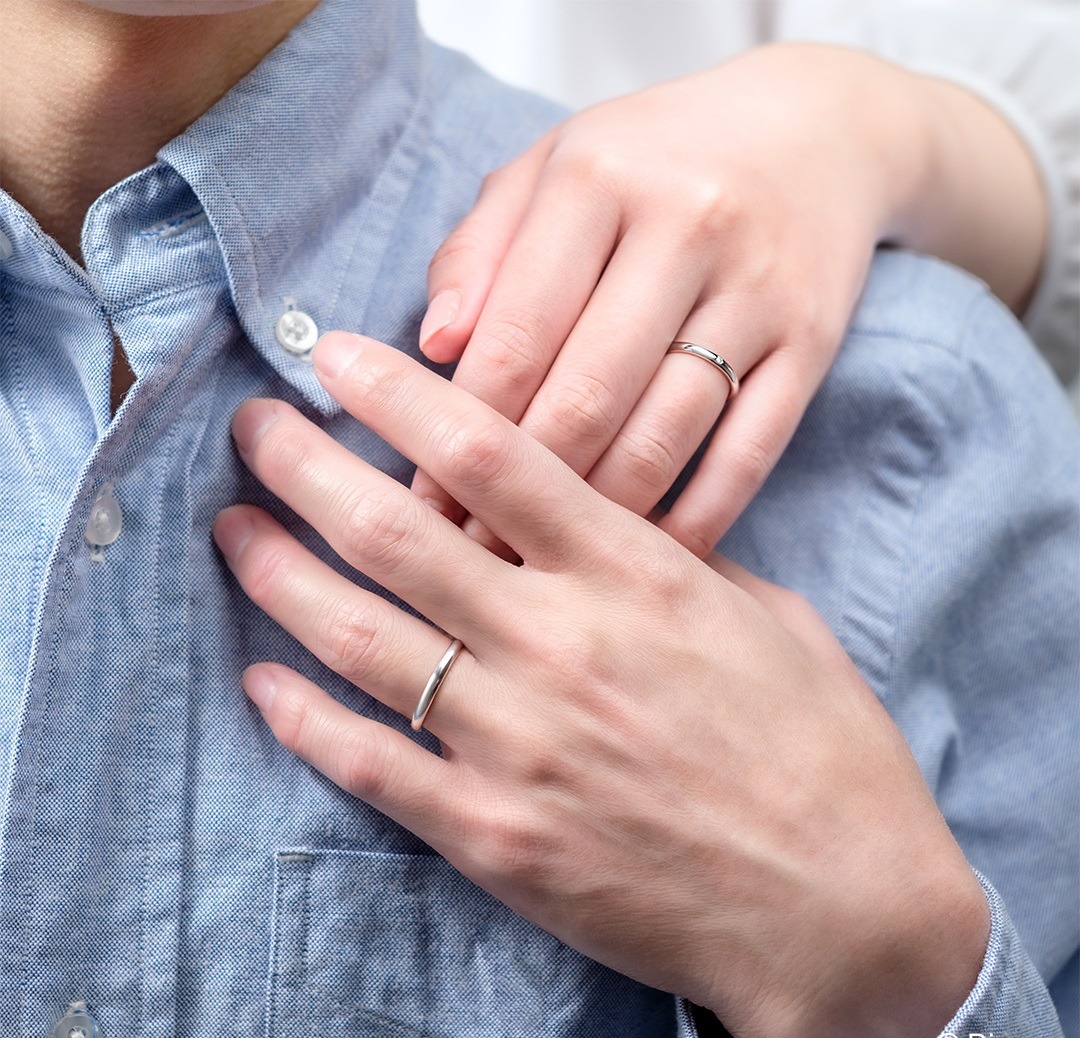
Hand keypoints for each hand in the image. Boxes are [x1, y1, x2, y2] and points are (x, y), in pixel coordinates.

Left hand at [215, 331, 987, 1037]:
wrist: (841, 909)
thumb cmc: (818, 750)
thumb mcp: (763, 615)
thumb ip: (665, 556)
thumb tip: (588, 516)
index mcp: (634, 574)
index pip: (487, 451)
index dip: (395, 392)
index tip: (337, 356)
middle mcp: (562, 643)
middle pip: (395, 531)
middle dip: (304, 466)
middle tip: (253, 431)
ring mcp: (521, 745)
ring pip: (361, 638)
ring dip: (280, 575)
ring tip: (233, 531)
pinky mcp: (498, 837)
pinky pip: (373, 766)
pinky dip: (305, 719)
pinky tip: (261, 680)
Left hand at [413, 42, 1045, 557]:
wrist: (815, 129)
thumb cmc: (649, 161)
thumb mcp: (550, 169)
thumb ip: (480, 252)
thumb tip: (433, 347)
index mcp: (597, 178)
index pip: (513, 336)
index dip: (456, 433)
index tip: (424, 501)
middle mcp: (684, 227)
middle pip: (585, 397)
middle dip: (517, 493)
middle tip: (472, 554)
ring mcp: (758, 290)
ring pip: (664, 435)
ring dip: (596, 517)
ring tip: (543, 567)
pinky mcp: (812, 343)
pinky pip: (749, 453)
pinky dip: (697, 517)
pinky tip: (648, 554)